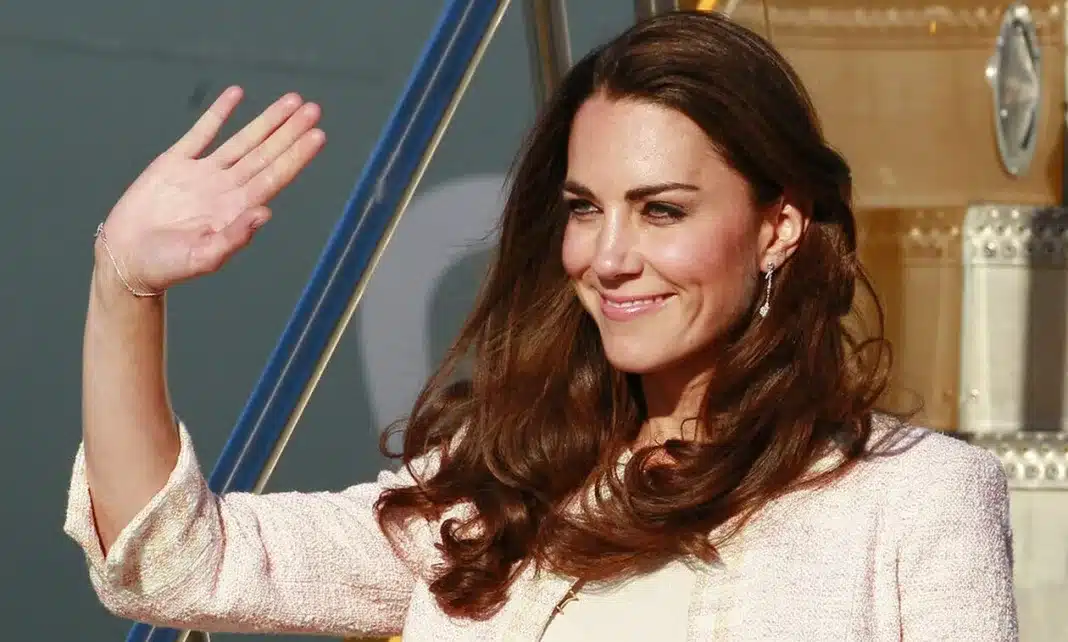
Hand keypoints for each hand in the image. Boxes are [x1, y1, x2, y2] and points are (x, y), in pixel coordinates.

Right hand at [96, 86, 325, 293]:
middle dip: (290, 131)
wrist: (126, 259)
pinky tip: (237, 95)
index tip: (318, 136)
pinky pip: (201, 132)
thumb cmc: (166, 266)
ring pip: (242, 140)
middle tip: (314, 109)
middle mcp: (226, 188)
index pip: (274, 176)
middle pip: (266, 153)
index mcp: (236, 209)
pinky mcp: (174, 163)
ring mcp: (202, 173)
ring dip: (266, 120)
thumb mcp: (203, 258)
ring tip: (291, 100)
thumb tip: (265, 214)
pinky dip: (219, 113)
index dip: (296, 156)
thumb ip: (235, 237)